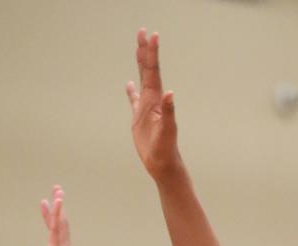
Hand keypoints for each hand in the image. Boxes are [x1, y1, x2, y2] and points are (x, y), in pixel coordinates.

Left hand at [20, 186, 80, 245]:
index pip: (54, 233)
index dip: (50, 218)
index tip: (45, 204)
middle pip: (61, 224)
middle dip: (58, 207)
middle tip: (57, 190)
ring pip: (61, 224)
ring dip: (59, 207)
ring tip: (58, 190)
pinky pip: (57, 230)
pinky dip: (57, 215)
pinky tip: (57, 202)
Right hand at [126, 29, 179, 181]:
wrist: (162, 162)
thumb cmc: (166, 148)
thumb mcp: (167, 129)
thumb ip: (168, 111)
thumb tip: (169, 93)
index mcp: (156, 99)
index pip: (154, 71)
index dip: (153, 53)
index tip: (152, 35)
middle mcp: (151, 99)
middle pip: (147, 69)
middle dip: (145, 50)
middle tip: (142, 31)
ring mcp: (145, 107)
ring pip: (141, 79)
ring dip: (139, 64)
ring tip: (138, 48)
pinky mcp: (138, 117)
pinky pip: (133, 100)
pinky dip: (130, 91)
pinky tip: (128, 84)